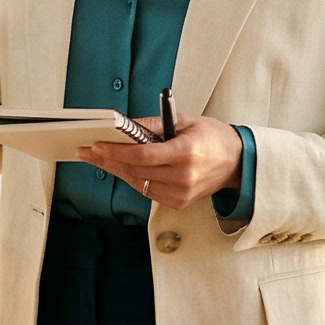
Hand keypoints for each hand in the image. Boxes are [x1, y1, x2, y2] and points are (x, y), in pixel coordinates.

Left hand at [79, 116, 243, 211]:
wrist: (237, 162)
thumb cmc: (212, 138)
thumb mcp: (185, 121)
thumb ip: (153, 124)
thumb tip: (123, 125)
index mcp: (186, 153)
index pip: (142, 156)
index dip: (116, 152)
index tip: (97, 145)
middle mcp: (184, 177)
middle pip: (135, 171)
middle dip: (108, 160)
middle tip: (87, 151)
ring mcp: (181, 193)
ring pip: (137, 182)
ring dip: (117, 170)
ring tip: (98, 158)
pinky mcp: (179, 203)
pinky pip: (147, 190)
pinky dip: (133, 178)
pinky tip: (121, 168)